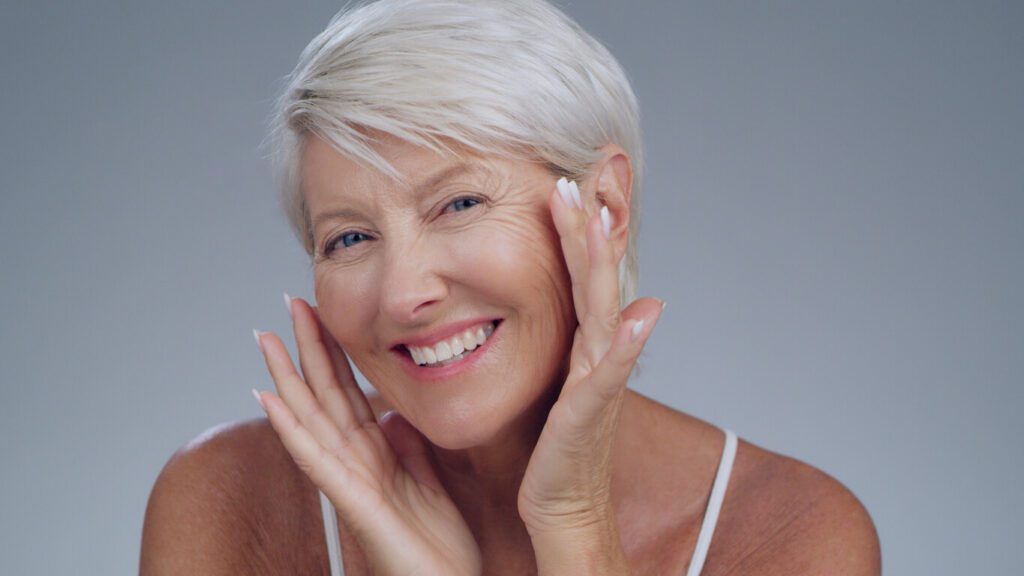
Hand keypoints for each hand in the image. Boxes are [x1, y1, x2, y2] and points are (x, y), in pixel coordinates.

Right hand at [253, 298, 480, 575]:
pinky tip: (268, 401)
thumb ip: (409, 445)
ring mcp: (350, 482)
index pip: (347, 391)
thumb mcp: (429, 479)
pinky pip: (317, 461)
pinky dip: (291, 429)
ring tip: (266, 339)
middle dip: (307, 348)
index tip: (321, 309)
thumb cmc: (439, 545)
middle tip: (289, 301)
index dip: (334, 350)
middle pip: (324, 394)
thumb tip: (394, 411)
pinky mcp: (354, 505)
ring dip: (286, 379)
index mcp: (376, 453)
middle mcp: (356, 462)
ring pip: (311, 420)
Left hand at [518, 179, 662, 563]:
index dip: (581, 229)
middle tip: (586, 172)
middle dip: (593, 226)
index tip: (572, 179)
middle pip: (597, 279)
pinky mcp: (590, 415)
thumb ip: (572, 344)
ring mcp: (598, 383)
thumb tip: (610, 308)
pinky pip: (609, 375)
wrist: (566, 509)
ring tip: (605, 215)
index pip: (581, 275)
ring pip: (604, 310)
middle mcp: (597, 355)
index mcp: (581, 345)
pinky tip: (642, 312)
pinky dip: (626, 344)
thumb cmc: (557, 450)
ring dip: (604, 263)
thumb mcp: (559, 384)